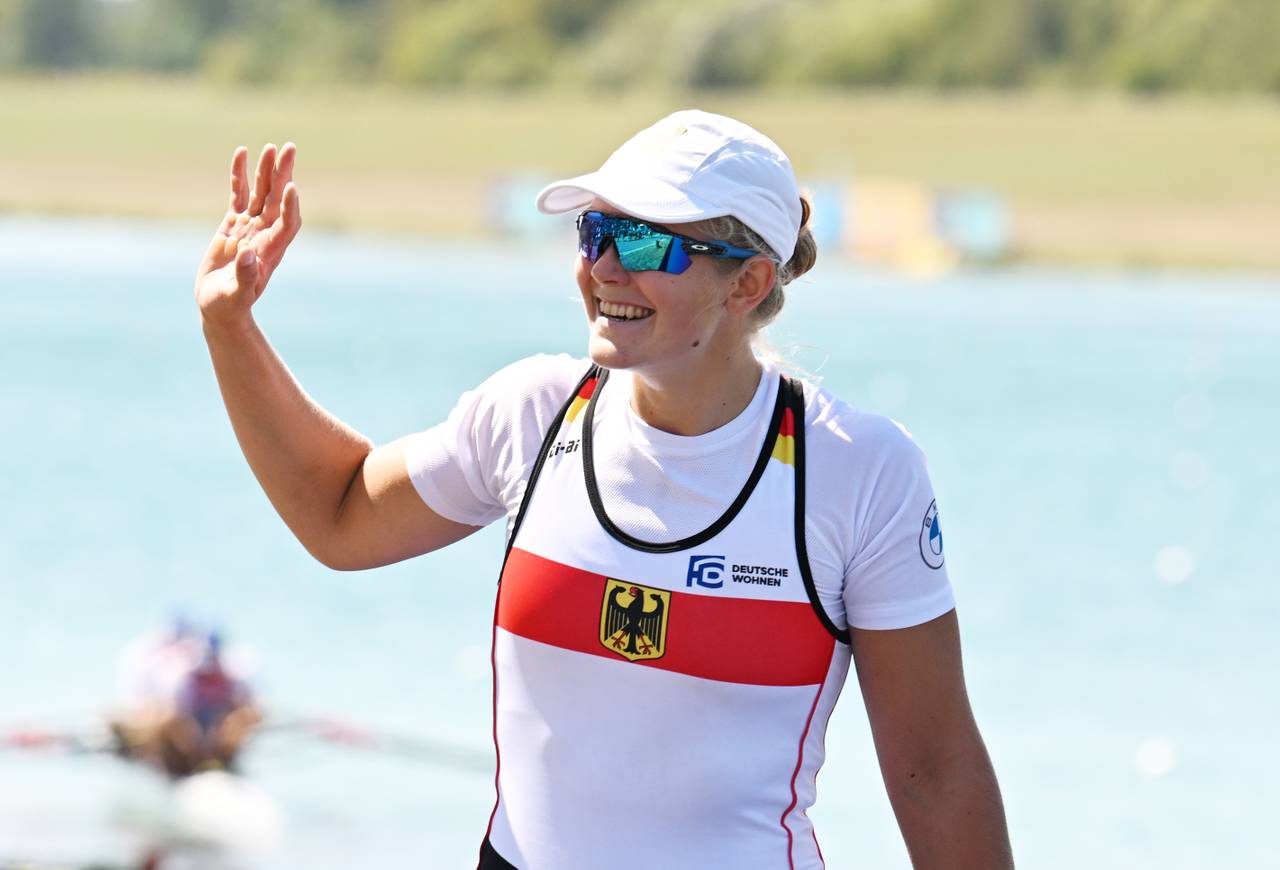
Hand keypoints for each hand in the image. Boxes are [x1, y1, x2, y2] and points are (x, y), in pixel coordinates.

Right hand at [195, 142, 301, 327]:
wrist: (218, 306)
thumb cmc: (229, 305)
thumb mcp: (236, 294)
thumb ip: (246, 276)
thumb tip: (249, 254)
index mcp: (271, 251)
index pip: (287, 223)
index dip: (290, 206)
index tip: (291, 187)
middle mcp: (265, 234)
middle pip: (278, 199)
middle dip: (283, 174)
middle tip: (289, 149)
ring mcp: (250, 227)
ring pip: (261, 192)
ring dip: (266, 170)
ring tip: (270, 147)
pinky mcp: (233, 224)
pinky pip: (239, 194)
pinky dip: (240, 175)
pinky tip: (241, 153)